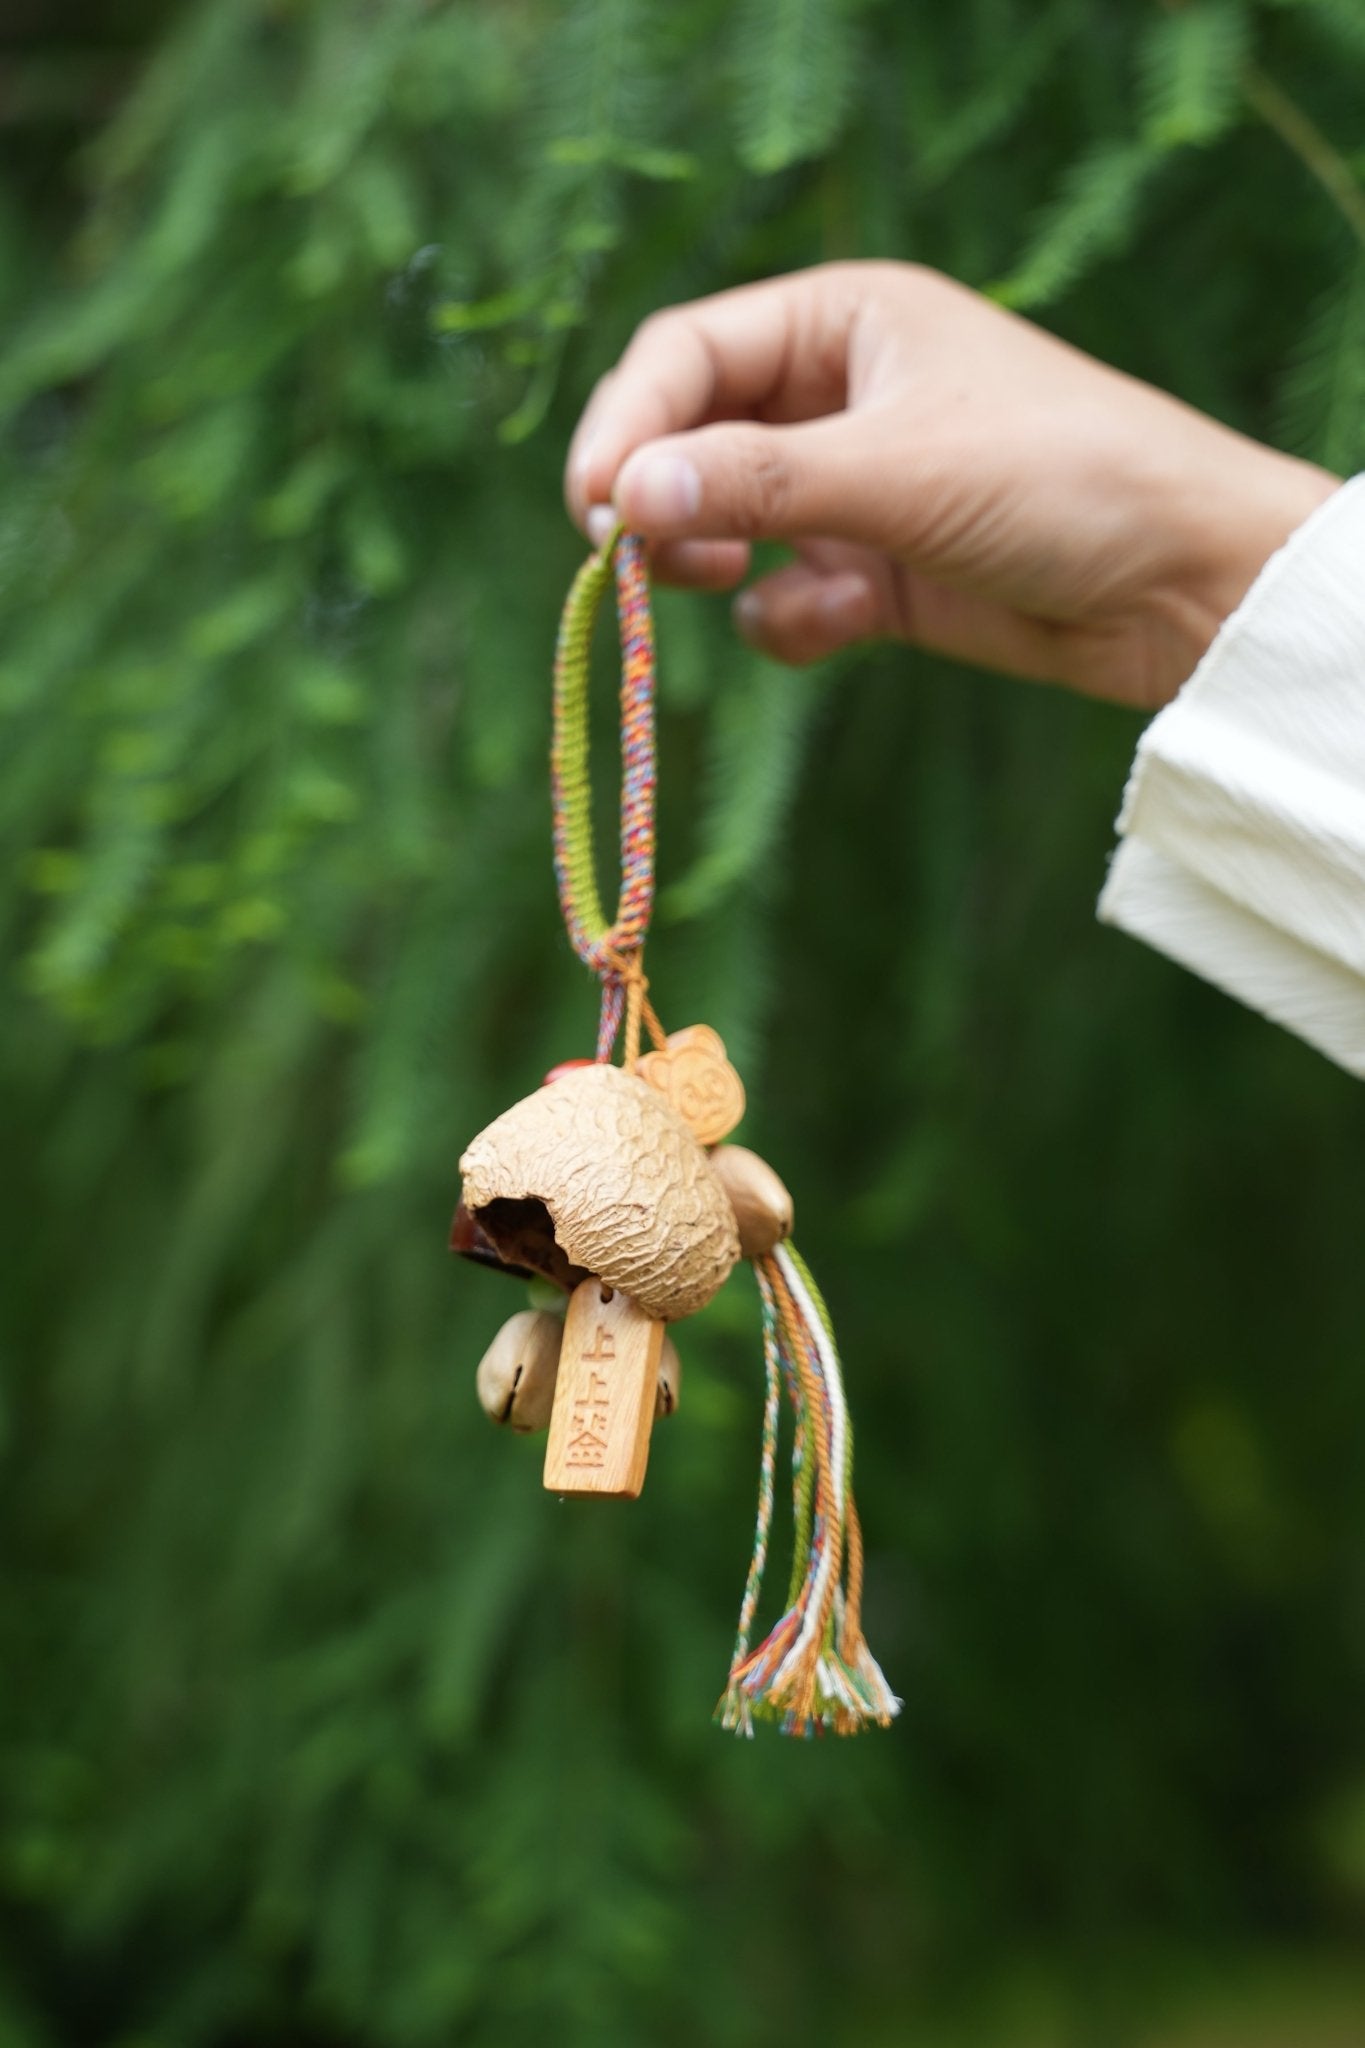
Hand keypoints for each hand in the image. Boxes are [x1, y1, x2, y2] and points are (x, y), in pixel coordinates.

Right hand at [565, 262, 1338, 709]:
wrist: (1180, 587)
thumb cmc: (1060, 480)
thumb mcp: (899, 470)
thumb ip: (756, 483)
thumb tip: (621, 501)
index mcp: (843, 321)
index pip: (686, 354)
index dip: (626, 423)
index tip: (594, 507)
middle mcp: (837, 395)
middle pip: (690, 438)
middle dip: (658, 501)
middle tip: (633, 562)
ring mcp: (853, 489)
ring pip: (725, 524)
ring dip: (713, 565)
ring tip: (724, 586)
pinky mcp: (875, 574)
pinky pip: (782, 598)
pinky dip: (791, 620)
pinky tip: (846, 623)